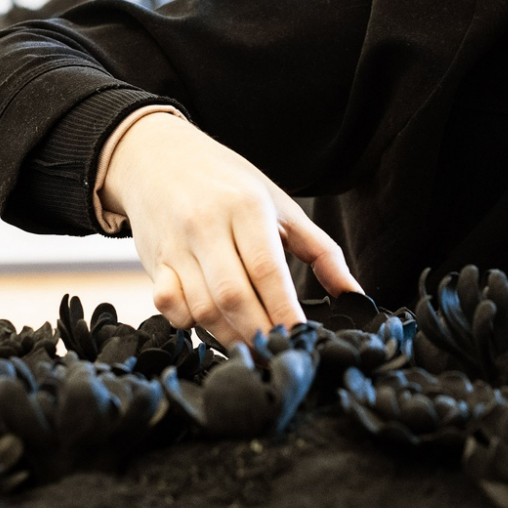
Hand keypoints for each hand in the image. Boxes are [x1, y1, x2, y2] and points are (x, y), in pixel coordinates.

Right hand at [99, 112, 362, 345]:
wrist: (157, 156)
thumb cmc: (227, 182)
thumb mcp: (279, 204)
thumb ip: (320, 250)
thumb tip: (354, 293)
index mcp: (246, 207)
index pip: (268, 270)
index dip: (285, 310)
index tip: (300, 336)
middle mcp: (207, 225)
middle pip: (233, 296)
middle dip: (258, 331)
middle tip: (277, 351)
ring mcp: (176, 244)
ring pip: (202, 307)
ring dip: (229, 335)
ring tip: (252, 345)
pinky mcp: (154, 260)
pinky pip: (168, 305)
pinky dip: (189, 323)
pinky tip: (210, 324)